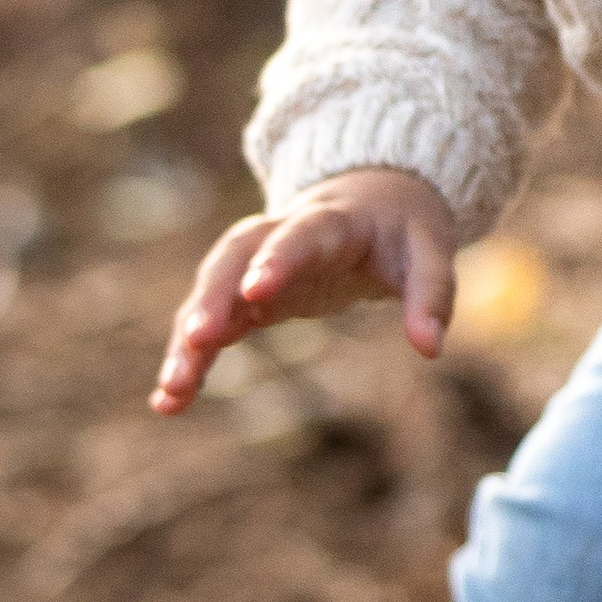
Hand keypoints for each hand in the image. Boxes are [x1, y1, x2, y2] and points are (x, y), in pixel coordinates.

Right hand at [151, 168, 457, 413]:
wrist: (372, 200)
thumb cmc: (401, 230)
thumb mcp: (430, 252)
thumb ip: (431, 296)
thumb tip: (430, 349)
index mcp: (327, 220)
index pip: (297, 237)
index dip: (276, 262)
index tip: (255, 293)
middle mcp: (275, 236)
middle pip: (232, 260)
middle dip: (212, 298)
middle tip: (196, 339)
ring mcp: (252, 265)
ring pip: (209, 295)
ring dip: (188, 340)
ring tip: (172, 392)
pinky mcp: (244, 296)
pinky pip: (210, 325)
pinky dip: (191, 358)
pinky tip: (170, 401)